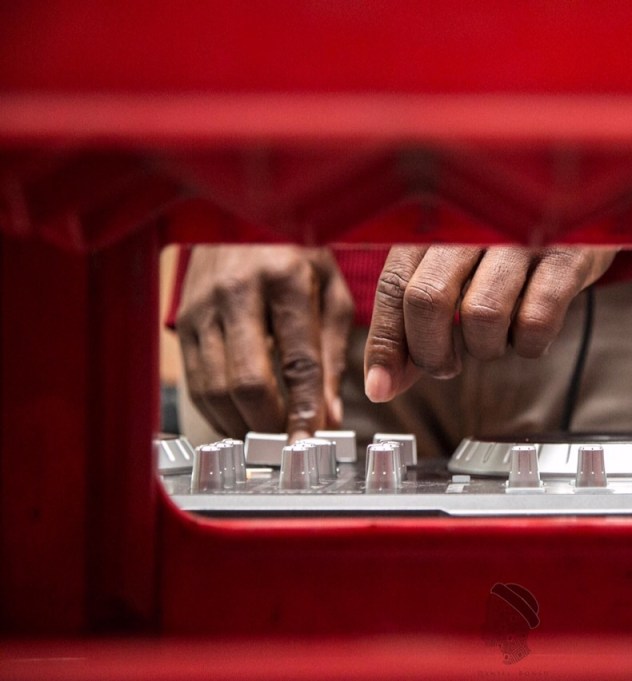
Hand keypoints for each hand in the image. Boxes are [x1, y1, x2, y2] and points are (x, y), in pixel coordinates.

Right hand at [176, 245, 352, 439]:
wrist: (238, 214)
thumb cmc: (295, 252)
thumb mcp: (330, 289)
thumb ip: (332, 353)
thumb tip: (328, 416)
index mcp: (285, 277)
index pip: (298, 360)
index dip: (305, 408)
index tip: (312, 440)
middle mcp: (237, 290)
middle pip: (248, 381)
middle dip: (271, 423)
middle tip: (289, 443)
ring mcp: (202, 305)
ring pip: (215, 388)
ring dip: (242, 423)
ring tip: (268, 436)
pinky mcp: (181, 320)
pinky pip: (195, 381)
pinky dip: (218, 411)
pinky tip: (240, 419)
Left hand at [363, 245, 615, 401]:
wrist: (582, 209)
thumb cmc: (508, 248)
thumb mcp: (457, 272)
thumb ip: (417, 324)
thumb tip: (385, 382)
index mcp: (436, 222)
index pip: (394, 285)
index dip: (386, 343)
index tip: (382, 387)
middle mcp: (473, 222)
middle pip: (427, 299)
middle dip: (432, 352)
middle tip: (446, 366)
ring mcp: (521, 235)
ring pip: (481, 314)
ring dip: (485, 347)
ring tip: (496, 339)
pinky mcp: (567, 255)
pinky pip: (536, 319)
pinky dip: (528, 344)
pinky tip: (529, 336)